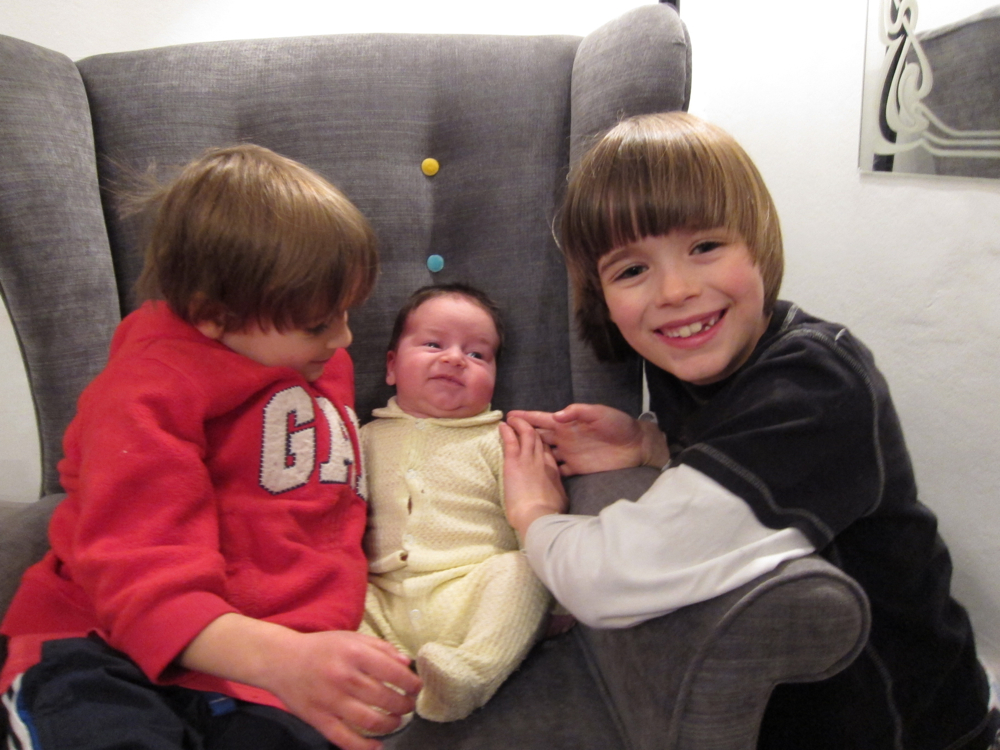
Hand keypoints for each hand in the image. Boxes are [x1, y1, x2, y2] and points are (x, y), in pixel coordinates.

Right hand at [264, 630, 419, 749]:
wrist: (281, 661)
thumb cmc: (321, 648)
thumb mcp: (352, 638)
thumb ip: (381, 648)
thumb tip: (407, 664)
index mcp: (355, 654)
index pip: (394, 672)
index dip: (411, 683)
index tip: (417, 687)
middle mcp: (344, 677)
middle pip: (385, 698)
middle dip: (405, 705)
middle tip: (409, 705)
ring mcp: (331, 701)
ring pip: (370, 721)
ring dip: (391, 724)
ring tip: (397, 721)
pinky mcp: (319, 719)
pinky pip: (345, 739)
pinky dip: (364, 747)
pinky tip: (377, 745)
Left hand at [500, 416, 567, 538]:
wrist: (539, 516)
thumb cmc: (548, 513)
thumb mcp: (559, 500)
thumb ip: (556, 492)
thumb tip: (555, 494)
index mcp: (553, 470)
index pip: (547, 450)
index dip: (542, 441)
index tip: (536, 436)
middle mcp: (542, 460)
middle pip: (538, 438)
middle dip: (531, 428)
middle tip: (524, 422)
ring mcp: (528, 459)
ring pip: (526, 434)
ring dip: (519, 424)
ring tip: (513, 418)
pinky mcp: (514, 461)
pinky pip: (511, 440)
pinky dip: (507, 431)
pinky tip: (503, 425)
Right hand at [506, 404, 668, 475]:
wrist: (635, 446)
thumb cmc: (618, 425)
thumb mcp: (599, 413)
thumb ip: (579, 412)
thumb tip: (557, 414)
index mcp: (567, 423)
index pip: (542, 419)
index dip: (526, 417)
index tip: (509, 415)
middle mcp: (565, 438)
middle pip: (538, 436)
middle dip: (521, 434)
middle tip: (503, 434)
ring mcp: (569, 454)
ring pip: (544, 453)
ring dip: (530, 454)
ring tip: (512, 455)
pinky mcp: (576, 468)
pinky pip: (557, 470)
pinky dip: (545, 471)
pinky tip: (534, 476)